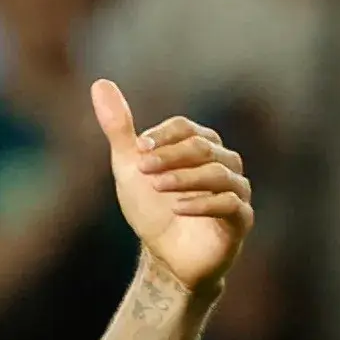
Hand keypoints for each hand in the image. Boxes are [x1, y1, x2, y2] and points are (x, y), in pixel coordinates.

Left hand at [93, 79, 253, 292]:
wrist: (166, 256)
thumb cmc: (152, 208)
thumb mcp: (130, 167)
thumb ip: (118, 128)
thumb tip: (100, 83)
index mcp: (200, 146)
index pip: (186, 128)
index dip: (162, 136)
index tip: (138, 149)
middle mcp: (223, 163)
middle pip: (203, 147)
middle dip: (170, 156)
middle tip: (143, 168)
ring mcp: (235, 191)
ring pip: (218, 174)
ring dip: (185, 178)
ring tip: (158, 187)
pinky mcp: (240, 220)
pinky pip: (231, 205)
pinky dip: (203, 204)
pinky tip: (177, 208)